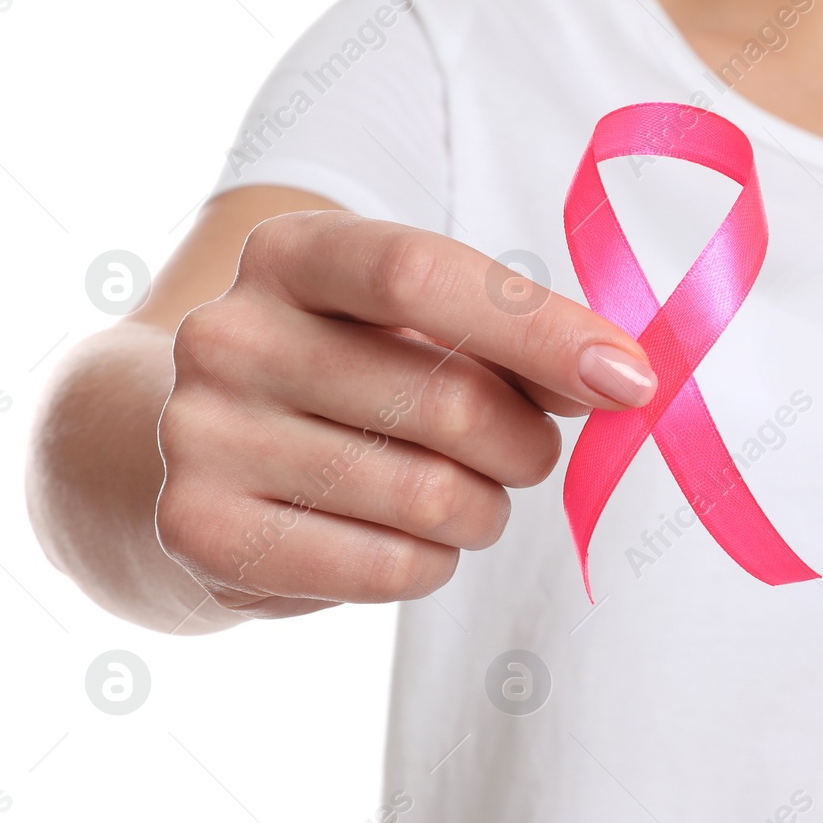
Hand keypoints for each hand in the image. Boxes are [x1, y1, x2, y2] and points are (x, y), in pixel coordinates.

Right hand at [155, 210, 654, 617]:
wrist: (192, 454)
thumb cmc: (346, 378)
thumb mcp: (409, 327)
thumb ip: (506, 338)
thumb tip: (619, 376)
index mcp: (289, 255)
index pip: (422, 274)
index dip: (541, 330)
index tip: (630, 379)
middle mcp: (229, 336)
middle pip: (447, 402)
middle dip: (526, 445)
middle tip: (526, 454)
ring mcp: (201, 436)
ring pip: (430, 497)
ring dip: (485, 510)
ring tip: (462, 496)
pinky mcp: (202, 533)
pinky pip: (389, 568)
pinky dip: (433, 563)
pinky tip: (407, 540)